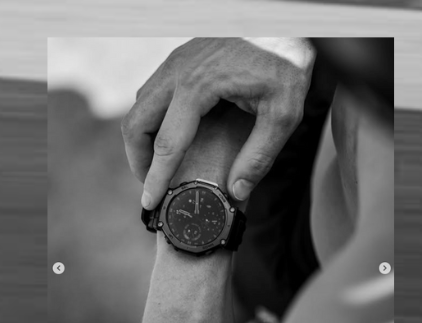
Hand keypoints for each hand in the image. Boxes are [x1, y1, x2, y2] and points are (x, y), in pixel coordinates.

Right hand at [122, 38, 314, 206]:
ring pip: (139, 107)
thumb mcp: (285, 110)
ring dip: (142, 138)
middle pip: (135, 124)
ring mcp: (174, 63)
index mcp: (197, 88)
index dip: (156, 178)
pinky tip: (171, 131)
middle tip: (152, 182)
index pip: (167, 144)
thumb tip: (236, 191)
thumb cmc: (287, 59)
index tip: (149, 203)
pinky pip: (151, 93)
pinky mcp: (179, 59)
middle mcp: (177, 73)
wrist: (286, 19)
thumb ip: (260, 154)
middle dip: (138, 159)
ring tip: (160, 161)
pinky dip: (151, 118)